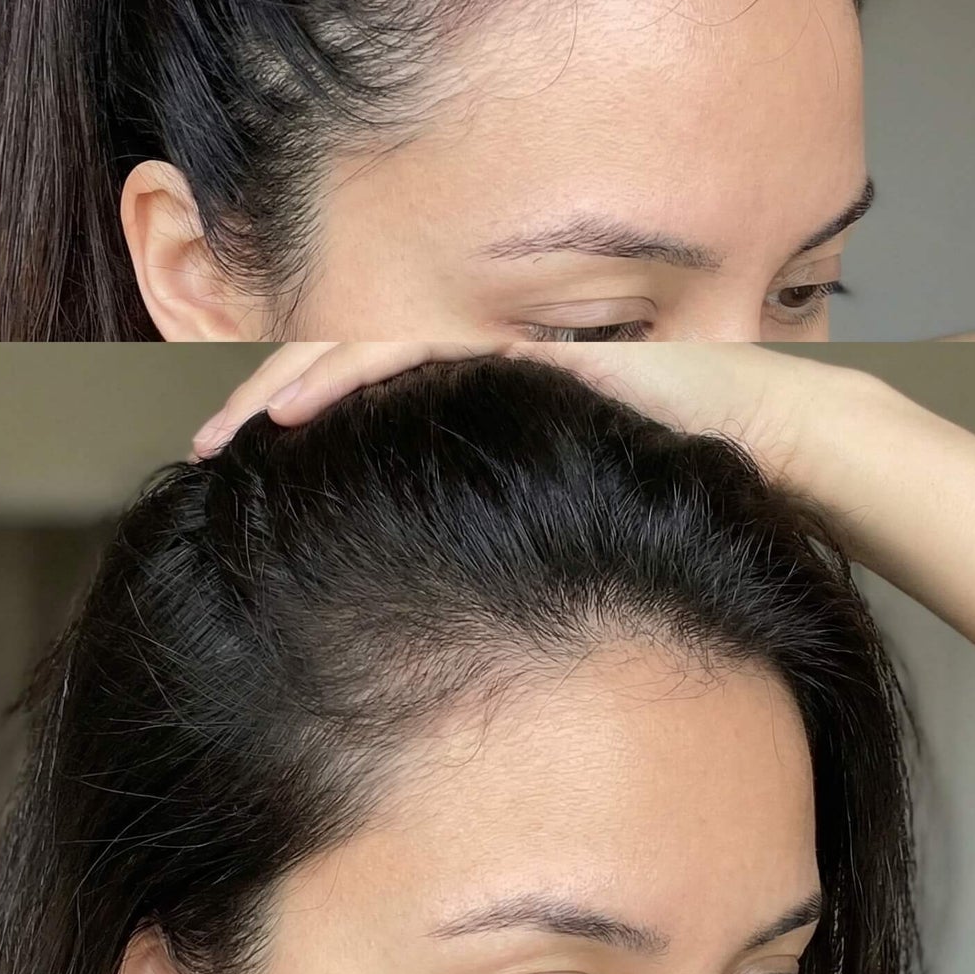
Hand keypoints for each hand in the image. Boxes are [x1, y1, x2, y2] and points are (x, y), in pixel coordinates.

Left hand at [190, 340, 864, 492]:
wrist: (778, 441)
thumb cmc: (682, 500)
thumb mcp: (569, 529)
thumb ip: (510, 550)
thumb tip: (443, 626)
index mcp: (480, 414)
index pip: (367, 407)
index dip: (293, 434)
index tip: (231, 486)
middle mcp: (479, 376)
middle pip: (345, 371)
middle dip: (262, 403)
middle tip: (196, 454)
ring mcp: (500, 349)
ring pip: (364, 349)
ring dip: (283, 384)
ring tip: (223, 432)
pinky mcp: (522, 346)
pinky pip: (415, 348)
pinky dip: (347, 373)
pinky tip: (291, 410)